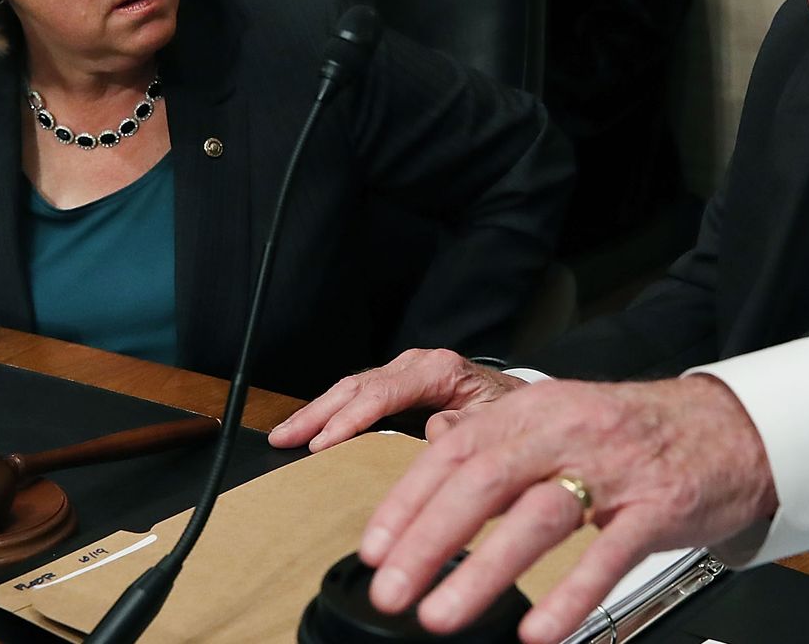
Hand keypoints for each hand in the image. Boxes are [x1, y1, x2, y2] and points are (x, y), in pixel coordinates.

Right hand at [269, 349, 524, 452]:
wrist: (525, 404)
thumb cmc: (514, 415)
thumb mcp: (500, 422)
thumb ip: (468, 425)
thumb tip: (435, 430)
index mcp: (439, 370)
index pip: (382, 393)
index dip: (349, 420)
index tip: (322, 444)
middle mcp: (416, 365)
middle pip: (356, 387)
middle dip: (317, 413)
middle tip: (283, 439)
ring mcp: (404, 373)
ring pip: (349, 389)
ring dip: (316, 412)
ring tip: (284, 435)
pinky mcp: (399, 385)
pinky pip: (357, 396)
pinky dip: (330, 412)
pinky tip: (310, 429)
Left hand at [359, 375, 776, 643]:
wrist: (730, 429)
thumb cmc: (634, 434)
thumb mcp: (560, 418)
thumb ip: (499, 437)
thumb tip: (434, 447)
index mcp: (534, 410)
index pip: (454, 451)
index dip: (407, 501)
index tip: (372, 549)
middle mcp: (568, 431)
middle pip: (484, 481)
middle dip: (428, 540)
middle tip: (390, 590)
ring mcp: (615, 469)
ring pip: (538, 516)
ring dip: (484, 569)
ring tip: (442, 615)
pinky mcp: (658, 506)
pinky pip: (608, 555)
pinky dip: (570, 594)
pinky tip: (539, 630)